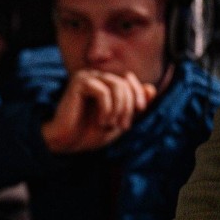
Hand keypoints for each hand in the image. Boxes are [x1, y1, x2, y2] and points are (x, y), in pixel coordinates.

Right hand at [42, 70, 156, 153]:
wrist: (67, 143)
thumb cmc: (91, 133)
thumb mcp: (120, 120)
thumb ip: (135, 106)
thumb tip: (152, 88)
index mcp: (104, 82)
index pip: (129, 79)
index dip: (139, 93)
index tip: (140, 110)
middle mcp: (95, 76)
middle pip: (125, 83)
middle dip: (128, 106)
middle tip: (123, 126)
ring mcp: (86, 77)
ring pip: (117, 86)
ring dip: (119, 109)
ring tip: (111, 124)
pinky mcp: (78, 82)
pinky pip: (103, 91)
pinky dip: (106, 109)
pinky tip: (100, 121)